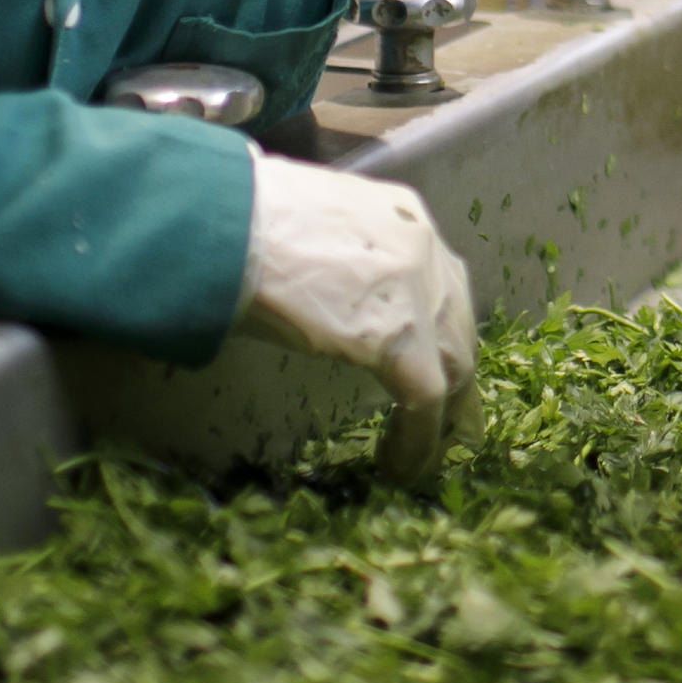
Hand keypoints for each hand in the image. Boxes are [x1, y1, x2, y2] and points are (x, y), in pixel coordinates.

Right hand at [236, 152, 479, 486]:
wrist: (223, 226)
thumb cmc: (240, 221)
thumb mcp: (310, 226)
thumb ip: (337, 257)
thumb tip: (319, 290)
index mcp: (402, 216)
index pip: (440, 280)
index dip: (441, 326)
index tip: (436, 358)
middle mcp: (424, 248)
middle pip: (458, 323)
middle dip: (457, 372)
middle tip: (454, 418)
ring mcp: (419, 293)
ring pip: (454, 365)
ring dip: (444, 416)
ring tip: (426, 454)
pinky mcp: (401, 339)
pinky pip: (425, 400)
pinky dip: (418, 440)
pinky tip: (400, 466)